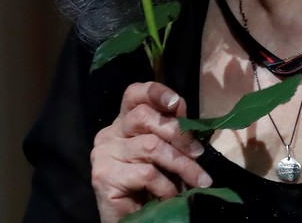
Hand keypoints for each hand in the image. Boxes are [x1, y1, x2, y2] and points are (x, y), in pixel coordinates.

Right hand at [91, 82, 211, 222]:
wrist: (133, 219)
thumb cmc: (152, 184)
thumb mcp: (166, 152)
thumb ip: (172, 130)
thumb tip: (182, 107)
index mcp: (124, 123)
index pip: (134, 94)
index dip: (156, 92)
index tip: (177, 102)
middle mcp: (109, 134)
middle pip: (144, 116)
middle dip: (178, 134)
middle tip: (198, 153)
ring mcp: (103, 154)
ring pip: (151, 146)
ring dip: (182, 165)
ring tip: (198, 180)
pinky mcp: (103, 177)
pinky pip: (146, 173)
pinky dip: (167, 186)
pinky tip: (171, 196)